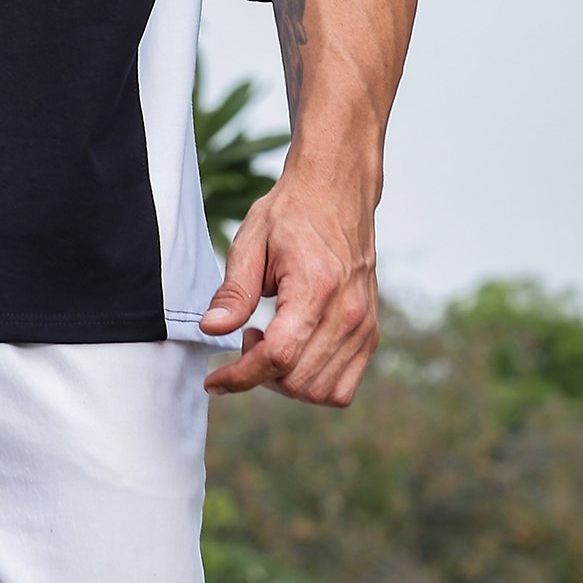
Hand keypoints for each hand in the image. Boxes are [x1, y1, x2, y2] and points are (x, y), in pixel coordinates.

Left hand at [197, 159, 379, 407]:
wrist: (336, 191)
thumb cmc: (292, 212)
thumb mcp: (251, 242)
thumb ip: (234, 292)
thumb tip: (212, 329)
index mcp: (316, 287)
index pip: (278, 356)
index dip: (241, 376)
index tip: (215, 381)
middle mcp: (348, 313)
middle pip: (298, 381)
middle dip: (260, 374)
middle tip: (247, 336)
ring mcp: (364, 326)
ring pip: (321, 391)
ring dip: (286, 381)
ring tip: (271, 339)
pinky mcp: (370, 332)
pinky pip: (343, 386)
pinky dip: (314, 382)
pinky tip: (295, 350)